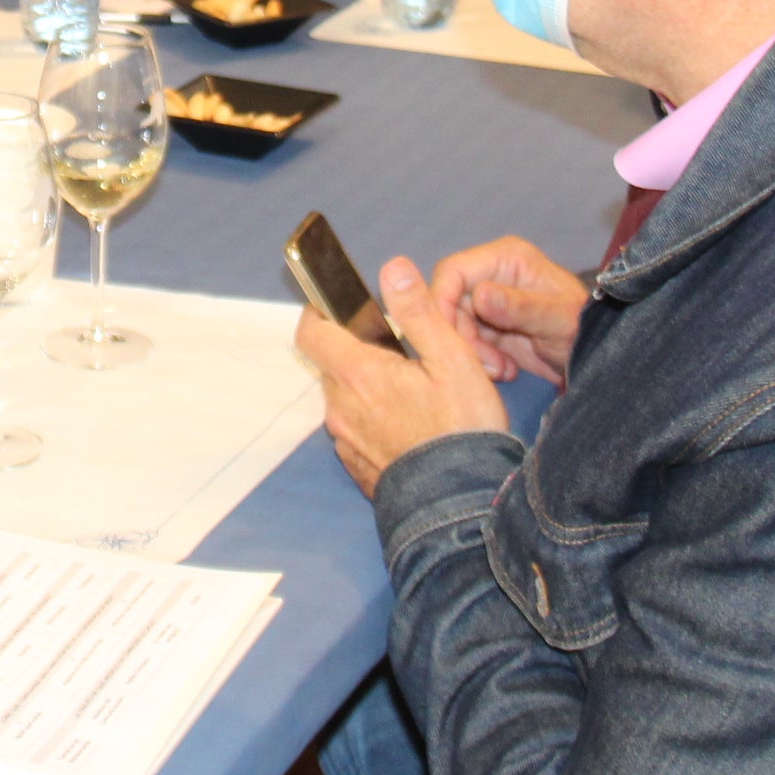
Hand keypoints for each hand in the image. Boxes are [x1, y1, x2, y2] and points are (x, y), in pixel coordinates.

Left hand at [298, 256, 513, 495]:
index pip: (312, 331)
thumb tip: (393, 268)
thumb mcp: (452, 359)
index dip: (321, 313)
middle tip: (407, 355)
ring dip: (371, 389)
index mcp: (357, 374)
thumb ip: (418, 312)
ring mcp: (346, 441)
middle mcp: (340, 408)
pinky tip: (414, 428)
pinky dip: (376, 421)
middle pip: (335, 364)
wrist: (463, 505)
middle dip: (362, 352)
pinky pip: (357, 431)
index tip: (345, 306)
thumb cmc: (462, 429)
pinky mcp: (358, 467)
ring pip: (348, 399)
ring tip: (418, 395)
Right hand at [429, 237, 588, 386]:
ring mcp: (488, 300)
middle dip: (462, 336)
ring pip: (455, 324)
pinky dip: (481, 360)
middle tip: (490, 365)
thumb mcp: (556, 320)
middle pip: (449, 301)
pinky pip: (467, 341)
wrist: (595, 354)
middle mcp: (491, 274)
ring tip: (503, 370)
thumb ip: (520, 307)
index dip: (442, 301)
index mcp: (505, 258)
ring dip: (473, 352)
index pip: (453, 271)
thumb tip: (480, 295)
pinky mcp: (488, 324)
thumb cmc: (584, 328)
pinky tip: (506, 370)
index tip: (446, 337)